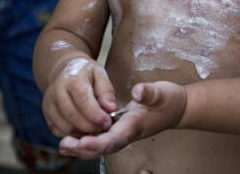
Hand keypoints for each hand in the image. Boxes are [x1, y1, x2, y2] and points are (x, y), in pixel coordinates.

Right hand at [43, 57, 116, 138]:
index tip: (107, 122)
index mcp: (72, 79)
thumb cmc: (86, 73)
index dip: (96, 114)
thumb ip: (106, 91)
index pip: (82, 100)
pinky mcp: (46, 114)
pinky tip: (83, 129)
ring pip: (65, 126)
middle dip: (91, 126)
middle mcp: (57, 91)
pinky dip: (72, 134)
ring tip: (95, 129)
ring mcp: (49, 103)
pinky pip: (58, 131)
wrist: (65, 70)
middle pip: (73, 116)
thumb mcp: (100, 74)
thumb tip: (111, 109)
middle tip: (104, 128)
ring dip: (82, 132)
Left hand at [58, 81, 186, 157]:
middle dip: (83, 148)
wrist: (177, 109)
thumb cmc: (170, 100)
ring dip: (81, 147)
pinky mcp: (119, 129)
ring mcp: (122, 133)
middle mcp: (127, 134)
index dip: (98, 142)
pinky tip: (71, 139)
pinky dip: (85, 141)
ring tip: (62, 144)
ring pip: (99, 145)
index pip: (114, 138)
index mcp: (135, 126)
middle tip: (64, 145)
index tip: (83, 142)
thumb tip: (138, 91)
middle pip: (103, 147)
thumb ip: (150, 93)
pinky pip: (100, 139)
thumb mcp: (163, 93)